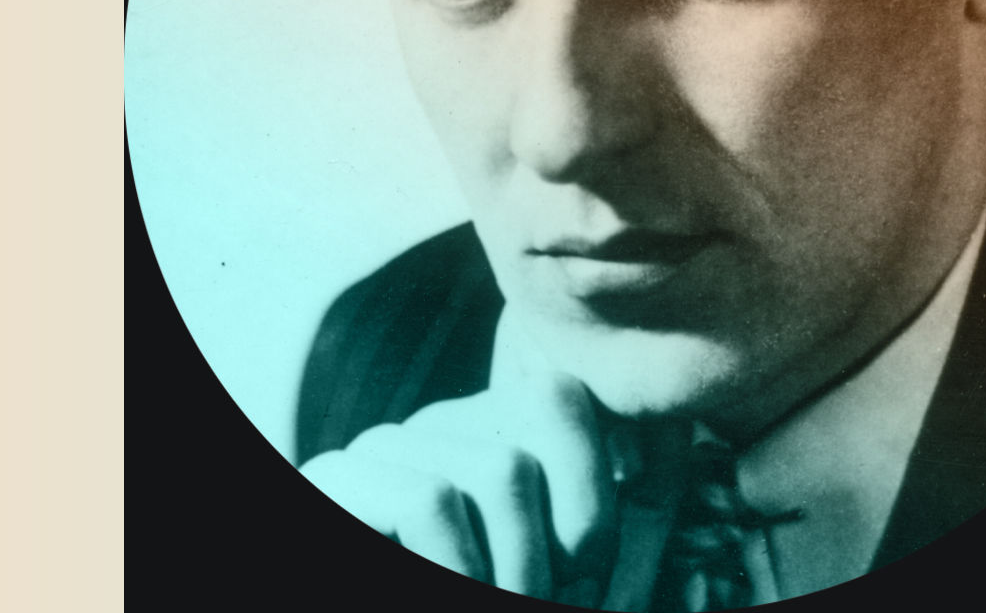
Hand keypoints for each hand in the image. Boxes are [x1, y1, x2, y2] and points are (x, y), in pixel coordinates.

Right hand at [299, 310, 684, 604]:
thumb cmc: (483, 592)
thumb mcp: (545, 574)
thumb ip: (591, 530)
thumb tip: (655, 452)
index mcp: (488, 437)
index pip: (563, 393)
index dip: (601, 479)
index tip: (594, 579)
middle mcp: (433, 428)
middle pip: (548, 411)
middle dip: (580, 532)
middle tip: (557, 603)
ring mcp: (378, 451)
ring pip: (503, 469)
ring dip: (524, 570)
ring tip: (500, 608)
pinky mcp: (329, 483)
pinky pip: (431, 502)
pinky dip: (461, 571)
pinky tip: (449, 598)